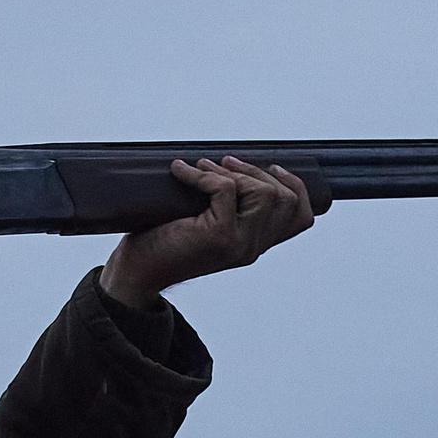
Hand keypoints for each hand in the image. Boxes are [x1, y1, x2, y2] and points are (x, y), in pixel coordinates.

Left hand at [101, 157, 317, 309]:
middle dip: (257, 172)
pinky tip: (180, 172)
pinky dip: (203, 174)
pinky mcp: (218, 236)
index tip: (271, 168)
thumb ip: (227, 207)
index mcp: (254, 245)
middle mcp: (252, 248)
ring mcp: (238, 244)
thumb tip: (230, 163)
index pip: (301, 218)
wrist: (136, 274)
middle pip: (286, 200)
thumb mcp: (205, 223)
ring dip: (235, 172)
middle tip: (225, 164)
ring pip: (265, 194)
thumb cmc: (162, 244)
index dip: (296, 187)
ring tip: (205, 168)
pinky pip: (225, 189)